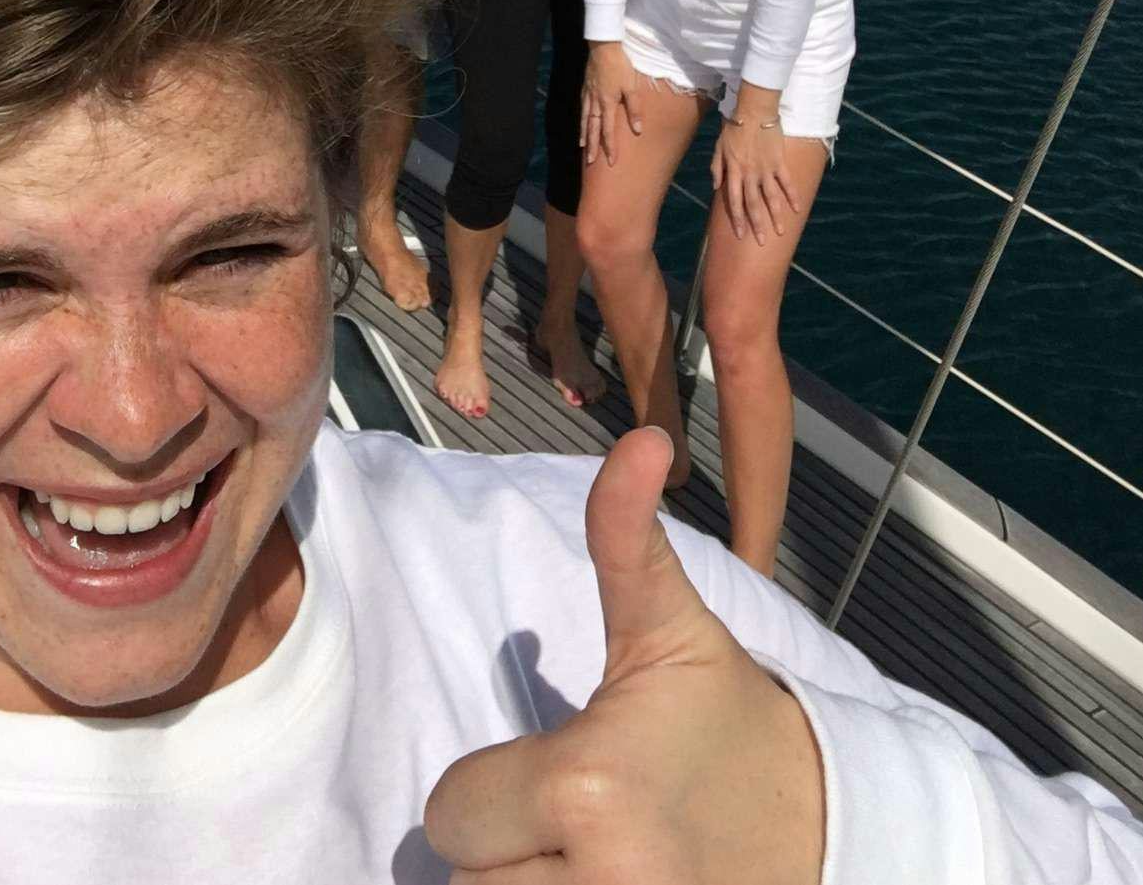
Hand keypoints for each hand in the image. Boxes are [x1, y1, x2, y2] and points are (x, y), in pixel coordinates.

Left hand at [425, 428, 824, 883]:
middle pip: (466, 878)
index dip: (493, 785)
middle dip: (509, 846)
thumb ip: (623, 537)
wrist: (827, 823)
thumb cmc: (724, 721)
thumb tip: (638, 438)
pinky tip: (593, 879)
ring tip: (580, 857)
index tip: (559, 769)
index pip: (451, 809)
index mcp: (587, 786)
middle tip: (574, 817)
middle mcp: (601, 883)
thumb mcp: (668, 626)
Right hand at [580, 43, 642, 166]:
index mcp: (607, 103)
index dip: (610, 147)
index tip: (612, 161)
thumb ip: (634, 108)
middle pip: (592, 129)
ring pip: (585, 120)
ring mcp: (588, 95)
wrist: (604, 46)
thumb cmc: (620, 65)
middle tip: (590, 162)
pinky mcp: (585, 87)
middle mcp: (595, 102)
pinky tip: (582, 122)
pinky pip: (582, 108)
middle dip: (592, 147)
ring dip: (584, 134)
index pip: (607, 131)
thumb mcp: (631, 86)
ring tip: (582, 146)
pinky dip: (581, 119)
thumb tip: (638, 129)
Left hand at [710, 116, 798, 244]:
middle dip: (757, 225)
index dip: (737, 219)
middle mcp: (750, 174)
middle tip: (761, 242)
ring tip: (780, 232)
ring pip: (771, 198)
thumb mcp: (719, 147)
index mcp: (734, 171)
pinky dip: (792, 196)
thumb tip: (716, 186)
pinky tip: (796, 209)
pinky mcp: (779, 162)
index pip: (734, 201)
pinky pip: (786, 182)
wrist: (754, 110)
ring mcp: (766, 169)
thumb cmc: (734, 127)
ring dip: (776, 216)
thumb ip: (717, 168)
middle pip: (753, 204)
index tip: (741, 234)